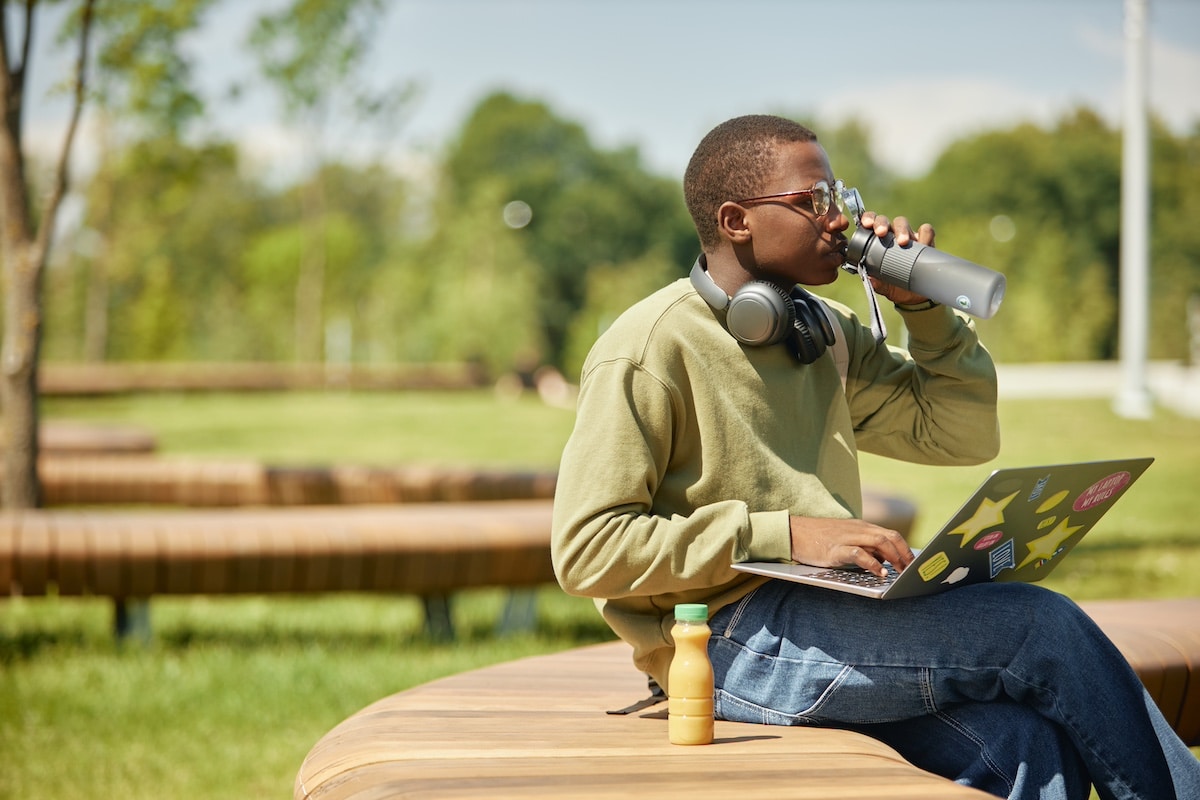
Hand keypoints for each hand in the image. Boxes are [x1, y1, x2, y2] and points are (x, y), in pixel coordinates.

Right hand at [788, 516, 914, 577]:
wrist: (793, 532)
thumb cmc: (819, 538)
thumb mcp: (845, 539)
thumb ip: (865, 546)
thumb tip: (884, 561)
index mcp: (861, 527)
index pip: (891, 535)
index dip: (905, 550)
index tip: (914, 565)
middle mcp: (858, 529)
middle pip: (890, 537)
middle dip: (905, 555)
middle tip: (912, 571)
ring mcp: (847, 538)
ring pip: (879, 541)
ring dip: (895, 558)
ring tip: (901, 572)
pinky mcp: (835, 548)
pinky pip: (859, 553)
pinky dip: (872, 563)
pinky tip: (880, 573)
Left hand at [856, 212, 936, 305]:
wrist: (916, 297)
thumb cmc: (896, 287)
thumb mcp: (885, 287)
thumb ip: (877, 284)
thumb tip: (871, 279)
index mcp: (876, 242)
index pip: (870, 224)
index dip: (868, 219)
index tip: (866, 224)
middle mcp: (891, 236)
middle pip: (885, 221)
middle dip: (882, 223)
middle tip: (881, 233)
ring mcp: (908, 237)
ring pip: (903, 223)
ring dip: (902, 229)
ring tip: (903, 242)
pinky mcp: (926, 242)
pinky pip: (926, 231)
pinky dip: (925, 234)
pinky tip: (923, 243)